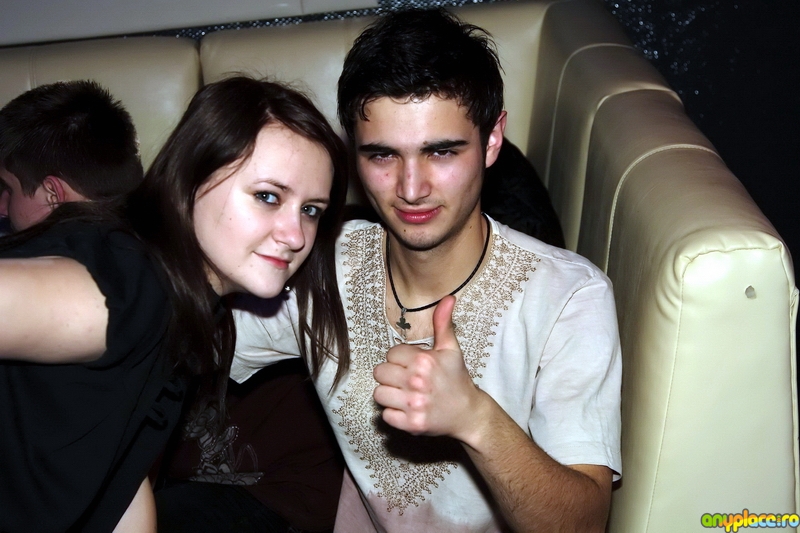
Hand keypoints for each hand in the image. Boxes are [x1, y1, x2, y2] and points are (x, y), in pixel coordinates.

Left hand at [373, 295, 484, 439]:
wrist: (468, 413)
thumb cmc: (457, 379)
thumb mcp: (451, 349)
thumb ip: (443, 323)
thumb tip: (447, 298)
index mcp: (424, 361)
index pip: (390, 354)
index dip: (399, 359)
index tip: (412, 366)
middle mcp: (417, 382)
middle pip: (380, 372)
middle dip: (391, 375)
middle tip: (406, 380)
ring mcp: (413, 404)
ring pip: (378, 393)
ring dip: (389, 394)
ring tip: (404, 394)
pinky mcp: (411, 424)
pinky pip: (385, 415)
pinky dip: (393, 413)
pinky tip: (406, 409)